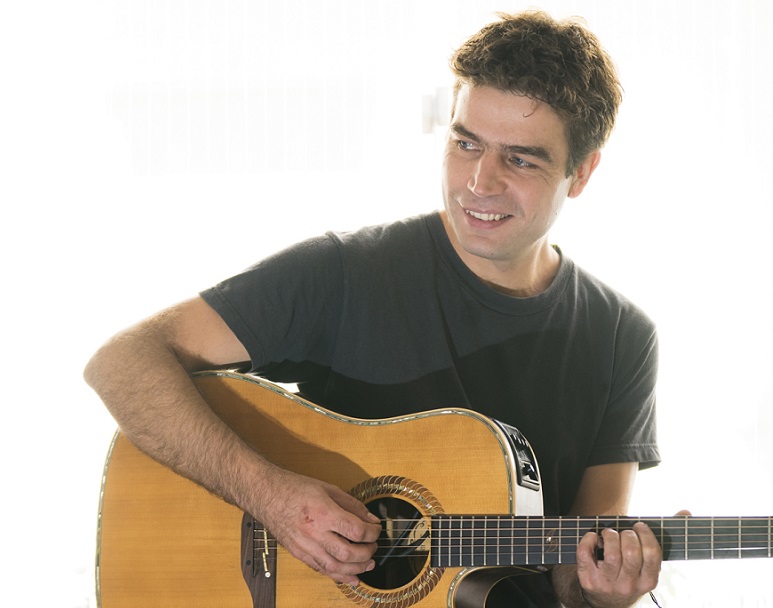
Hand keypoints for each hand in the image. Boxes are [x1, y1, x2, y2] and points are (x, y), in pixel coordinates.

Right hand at [255, 466, 382, 585]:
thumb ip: (352, 505)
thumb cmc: (294, 488)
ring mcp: (304, 545)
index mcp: (323, 512)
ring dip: (356, 569)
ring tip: (368, 564)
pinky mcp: (298, 553)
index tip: (376, 529)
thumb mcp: (328, 489)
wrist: (267, 494)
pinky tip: (351, 576)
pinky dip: (338, 576)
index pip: (356, 530)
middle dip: (367, 553)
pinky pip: (321, 569)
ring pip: (335, 567)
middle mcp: (314, 532)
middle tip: (374, 546)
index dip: (372, 532)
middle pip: (348, 553)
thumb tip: (370, 519)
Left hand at [576, 511, 690, 607]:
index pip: (652, 554)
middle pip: (631, 553)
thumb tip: (686, 512)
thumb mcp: (646, 565)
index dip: (645, 535)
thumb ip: (663, 538)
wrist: (604, 602)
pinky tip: (593, 537)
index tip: (639, 526)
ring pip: (611, 554)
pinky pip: (585, 554)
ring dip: (609, 535)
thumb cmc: (629, 573)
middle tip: (624, 532)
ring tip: (609, 533)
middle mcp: (629, 585)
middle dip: (627, 534)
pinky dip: (588, 539)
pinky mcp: (588, 580)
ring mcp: (608, 584)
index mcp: (648, 580)